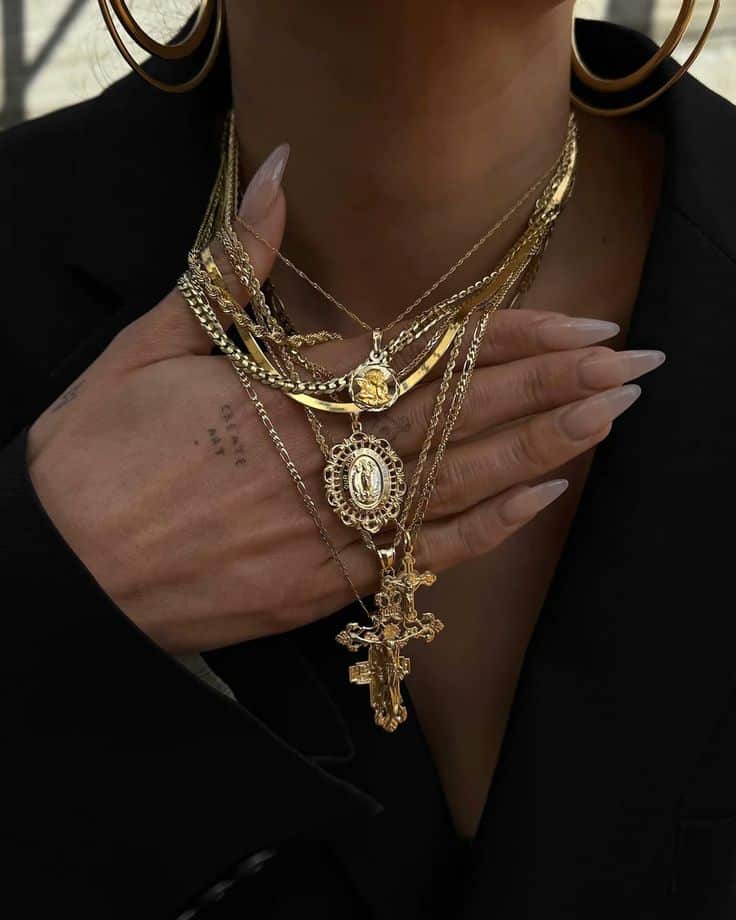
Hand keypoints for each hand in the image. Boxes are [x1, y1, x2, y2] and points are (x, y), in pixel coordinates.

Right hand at [26, 146, 664, 654]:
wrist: (61, 572)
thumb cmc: (95, 454)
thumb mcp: (148, 344)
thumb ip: (228, 268)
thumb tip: (273, 175)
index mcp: (281, 390)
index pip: (425, 352)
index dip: (509, 337)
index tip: (577, 322)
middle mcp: (321, 455)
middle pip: (463, 412)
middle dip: (557, 384)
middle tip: (636, 364)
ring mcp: (330, 526)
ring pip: (461, 480)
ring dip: (546, 445)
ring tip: (615, 415)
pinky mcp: (325, 585)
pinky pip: (424, 554)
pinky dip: (489, 524)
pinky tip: (545, 494)